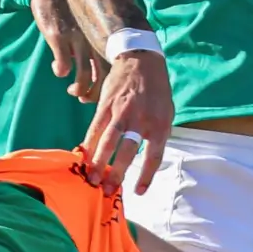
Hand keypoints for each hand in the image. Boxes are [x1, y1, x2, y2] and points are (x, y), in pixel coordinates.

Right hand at [30, 0, 106, 104]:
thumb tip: (98, 75)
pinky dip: (60, 71)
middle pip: (103, 76)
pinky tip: (59, 70)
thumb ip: (96, 48)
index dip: (111, 86)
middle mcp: (95, 39)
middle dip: (95, 94)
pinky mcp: (59, 37)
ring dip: (78, 89)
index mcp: (106, 37)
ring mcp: (78, 39)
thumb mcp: (90, 27)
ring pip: (83, 76)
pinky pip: (62, 64)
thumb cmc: (73, 11)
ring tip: (73, 90)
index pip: (117, 67)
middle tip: (85, 98)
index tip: (103, 95)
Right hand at [82, 49, 172, 194]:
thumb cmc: (157, 89)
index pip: (154, 156)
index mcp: (160, 123)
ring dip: (99, 163)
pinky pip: (95, 128)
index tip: (138, 192)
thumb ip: (159, 133)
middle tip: (108, 190)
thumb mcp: (168, 111)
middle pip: (128, 152)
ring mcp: (122, 112)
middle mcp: (141, 120)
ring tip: (92, 179)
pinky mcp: (106, 105)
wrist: (142, 59)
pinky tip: (84, 156)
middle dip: (117, 174)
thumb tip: (148, 158)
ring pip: (108, 142)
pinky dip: (89, 145)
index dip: (145, 176)